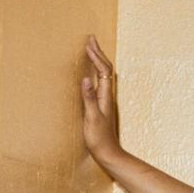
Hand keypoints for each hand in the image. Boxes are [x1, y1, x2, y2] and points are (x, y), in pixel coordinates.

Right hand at [81, 35, 121, 161]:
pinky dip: (96, 72)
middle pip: (105, 70)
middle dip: (98, 53)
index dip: (96, 56)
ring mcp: (105, 101)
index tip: (88, 43)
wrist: (108, 153)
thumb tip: (86, 78)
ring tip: (92, 50)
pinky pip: (100, 83)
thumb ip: (89, 98)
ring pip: (104, 76)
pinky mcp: (102, 106)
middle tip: (91, 39)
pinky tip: (92, 73)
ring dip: (98, 61)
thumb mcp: (91, 118)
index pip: (103, 71)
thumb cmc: (99, 138)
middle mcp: (107, 97)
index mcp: (105, 97)